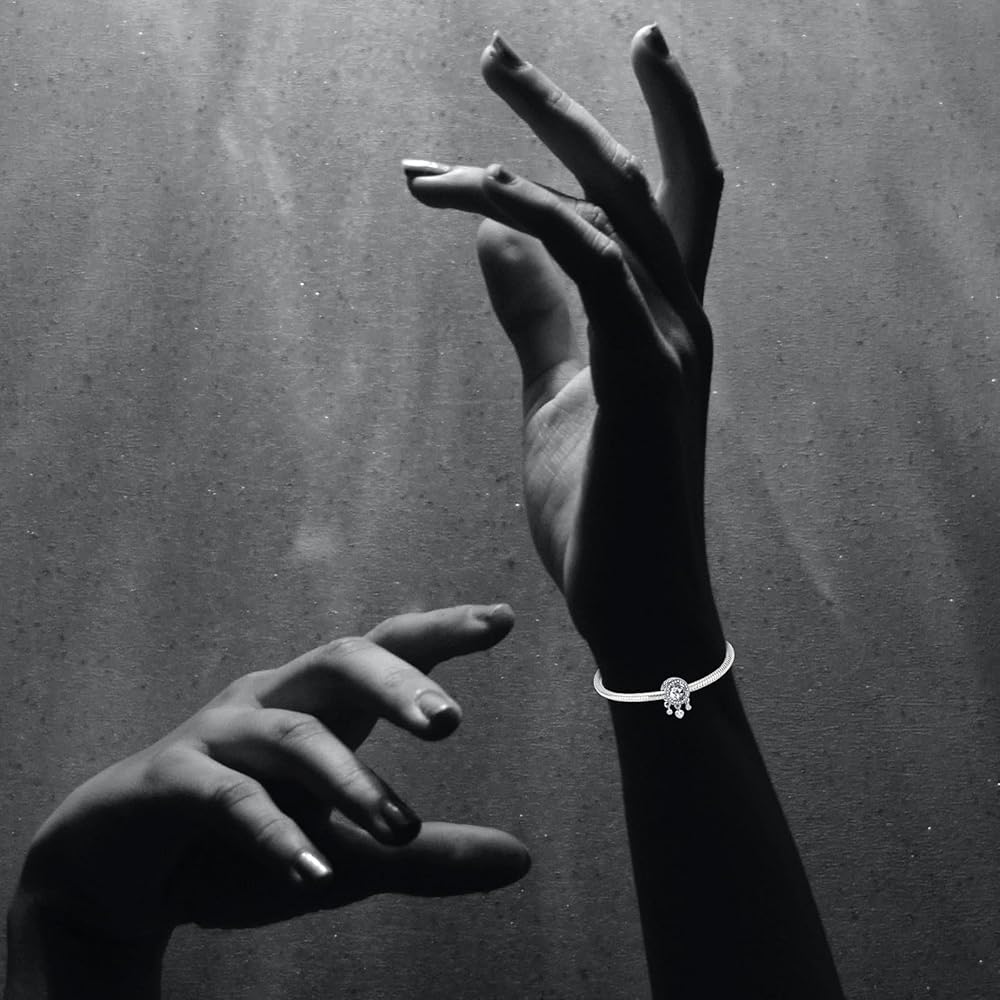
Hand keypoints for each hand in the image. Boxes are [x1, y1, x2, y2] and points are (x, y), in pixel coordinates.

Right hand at [13, 605, 527, 947]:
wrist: (120, 876)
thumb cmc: (243, 849)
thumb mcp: (347, 855)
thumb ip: (426, 855)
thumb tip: (521, 858)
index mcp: (320, 706)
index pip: (386, 650)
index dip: (442, 631)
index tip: (503, 619)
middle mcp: (273, 701)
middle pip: (339, 660)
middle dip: (397, 683)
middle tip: (449, 722)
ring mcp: (218, 735)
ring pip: (292, 735)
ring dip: (348, 782)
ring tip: (399, 829)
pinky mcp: (168, 780)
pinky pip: (225, 795)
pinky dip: (272, 833)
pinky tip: (310, 873)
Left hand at [404, 27, 725, 681]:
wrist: (632, 605)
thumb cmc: (600, 510)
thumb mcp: (554, 396)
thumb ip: (533, 316)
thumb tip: (490, 239)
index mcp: (664, 321)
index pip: (653, 200)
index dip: (607, 134)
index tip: (517, 104)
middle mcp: (681, 317)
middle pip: (643, 176)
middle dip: (574, 105)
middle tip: (496, 51)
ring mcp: (672, 344)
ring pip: (617, 205)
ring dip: (542, 140)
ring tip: (466, 106)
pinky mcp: (646, 379)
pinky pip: (592, 265)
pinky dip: (534, 215)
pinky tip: (469, 194)